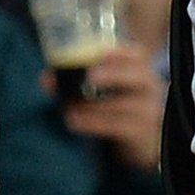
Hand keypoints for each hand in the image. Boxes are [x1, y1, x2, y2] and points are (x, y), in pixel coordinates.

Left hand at [56, 42, 165, 171]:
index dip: (120, 52)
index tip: (100, 52)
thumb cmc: (120, 108)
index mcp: (140, 71)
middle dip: (113, 74)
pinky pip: (118, 126)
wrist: (143, 142)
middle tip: (90, 76)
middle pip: (138, 77)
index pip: (137, 56)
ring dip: (94, 105)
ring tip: (69, 105)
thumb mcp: (106, 91)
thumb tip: (46, 79)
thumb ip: (78, 82)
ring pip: (124, 105)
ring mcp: (148, 112)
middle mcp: (149, 88)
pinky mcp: (140, 133)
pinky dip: (93, 122)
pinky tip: (73, 120)